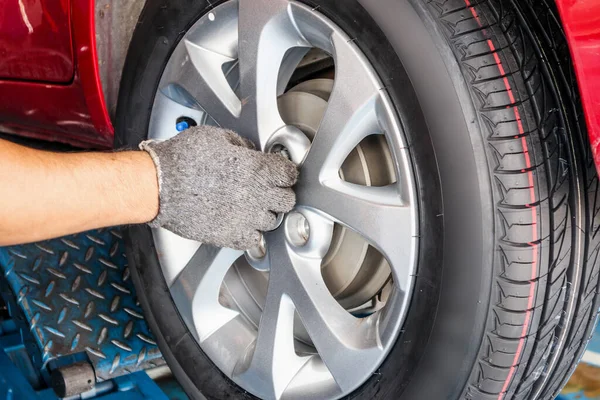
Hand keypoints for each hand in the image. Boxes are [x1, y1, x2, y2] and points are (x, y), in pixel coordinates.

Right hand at [140, 126, 297, 249]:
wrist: (160, 186)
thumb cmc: (182, 160)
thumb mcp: (216, 137)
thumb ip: (241, 145)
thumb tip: (249, 151)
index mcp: (257, 169)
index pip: (290, 174)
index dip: (285, 172)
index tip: (280, 173)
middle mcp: (256, 195)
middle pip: (287, 200)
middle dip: (279, 193)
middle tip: (268, 190)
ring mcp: (246, 218)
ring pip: (272, 221)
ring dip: (264, 213)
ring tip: (249, 206)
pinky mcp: (231, 236)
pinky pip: (254, 240)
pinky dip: (250, 233)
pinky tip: (240, 223)